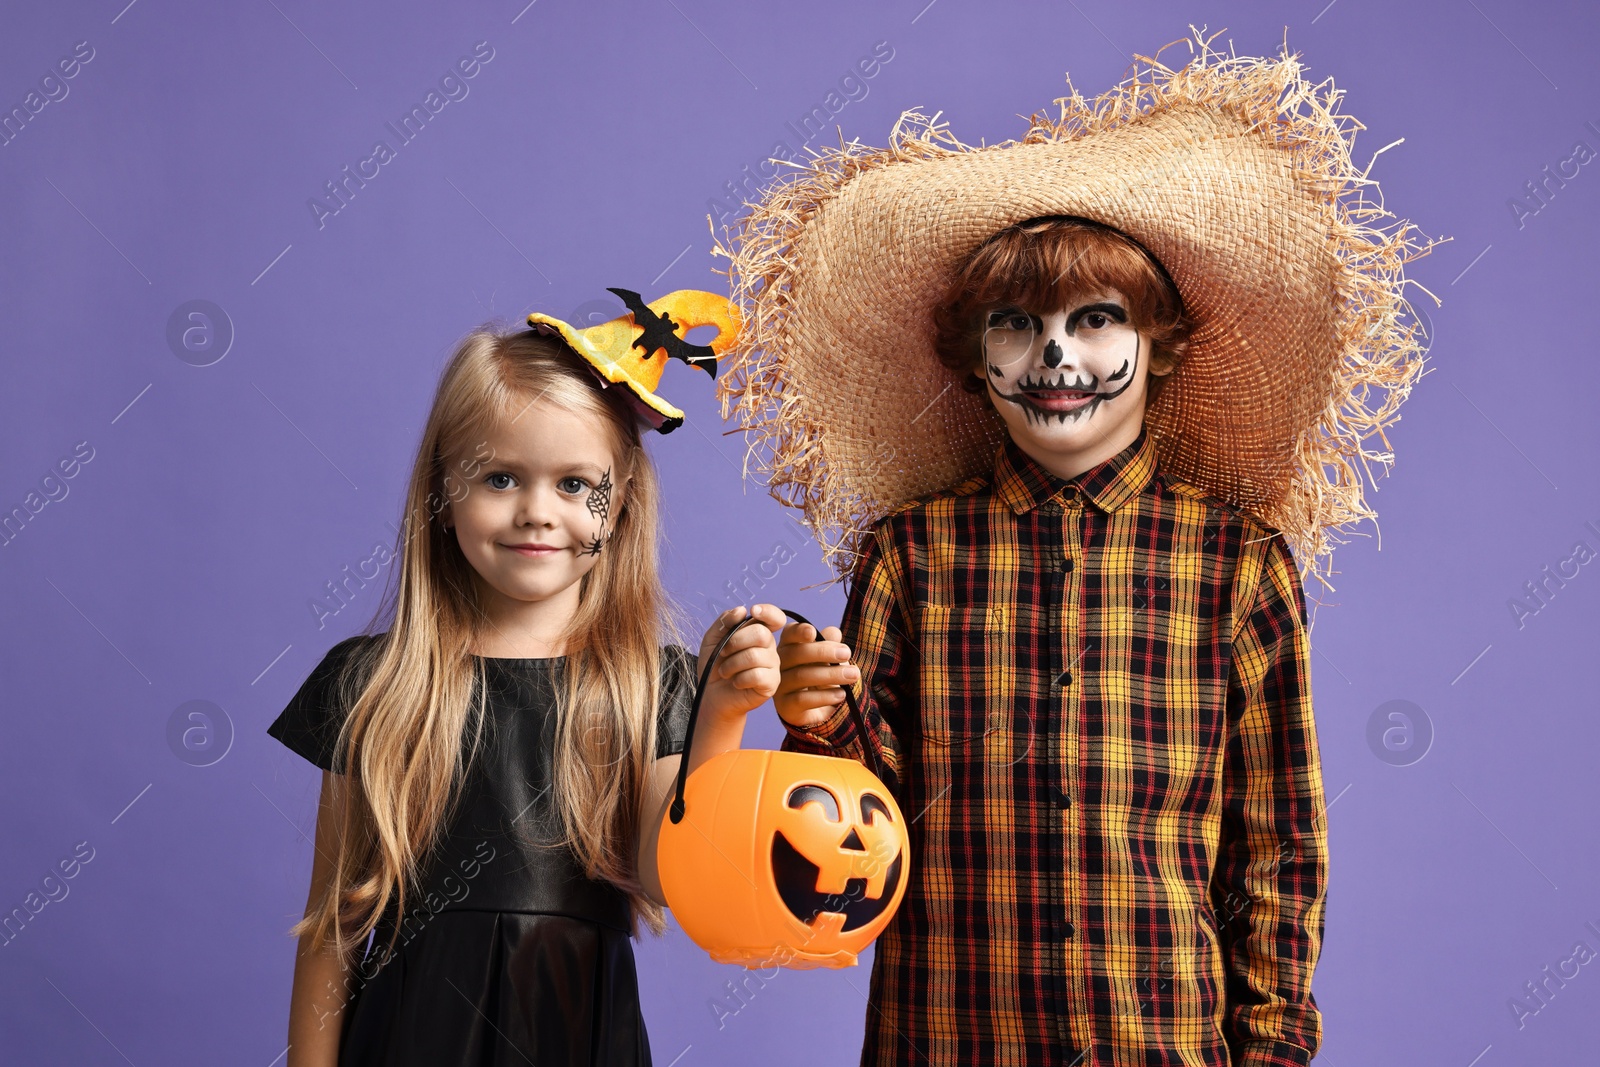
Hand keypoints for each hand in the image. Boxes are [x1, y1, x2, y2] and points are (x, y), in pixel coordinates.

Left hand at [696, 604, 783, 723]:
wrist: (711, 695)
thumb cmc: (714, 665)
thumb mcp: (712, 639)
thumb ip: (724, 621)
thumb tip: (741, 610)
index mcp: (758, 631)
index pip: (775, 616)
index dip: (768, 611)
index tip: (754, 611)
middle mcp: (769, 646)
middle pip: (761, 634)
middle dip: (735, 642)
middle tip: (723, 652)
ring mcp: (773, 665)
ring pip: (755, 656)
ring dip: (732, 664)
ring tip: (725, 671)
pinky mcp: (772, 683)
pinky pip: (757, 675)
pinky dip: (739, 679)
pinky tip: (736, 682)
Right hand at [774, 622, 859, 728]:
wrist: (818, 710)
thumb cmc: (823, 677)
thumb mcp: (830, 660)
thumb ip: (831, 645)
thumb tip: (834, 632)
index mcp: (789, 646)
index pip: (789, 634)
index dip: (799, 632)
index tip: (813, 632)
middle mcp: (780, 664)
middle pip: (797, 653)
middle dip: (823, 652)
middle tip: (846, 653)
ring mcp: (780, 685)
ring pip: (801, 676)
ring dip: (831, 674)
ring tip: (852, 675)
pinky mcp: (785, 706)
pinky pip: (802, 699)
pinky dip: (824, 696)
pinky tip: (841, 694)